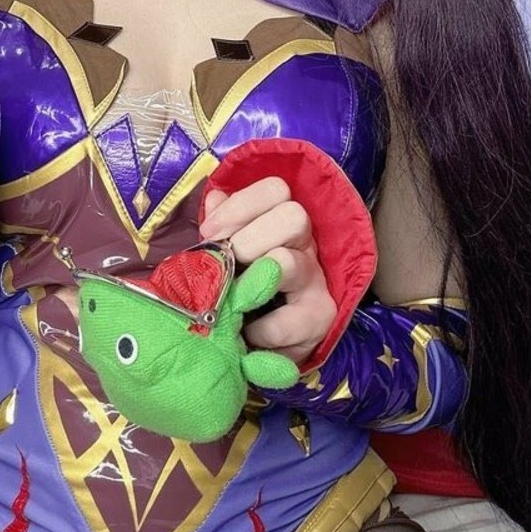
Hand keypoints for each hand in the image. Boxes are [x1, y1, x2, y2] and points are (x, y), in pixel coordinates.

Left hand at [199, 176, 336, 365]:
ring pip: (289, 262)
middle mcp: (305, 244)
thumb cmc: (243, 288)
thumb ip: (222, 225)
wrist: (262, 341)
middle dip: (247, 240)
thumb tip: (215, 199)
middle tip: (225, 265)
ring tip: (233, 300)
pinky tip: (247, 333)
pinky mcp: (320, 316)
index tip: (209, 232)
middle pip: (293, 216)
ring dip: (252, 280)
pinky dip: (261, 329)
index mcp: (282, 221)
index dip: (240, 205)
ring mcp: (316, 279)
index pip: (276, 190)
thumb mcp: (228, 254)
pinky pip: (291, 319)